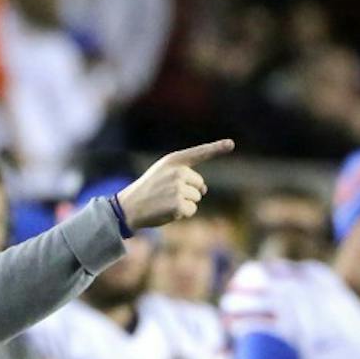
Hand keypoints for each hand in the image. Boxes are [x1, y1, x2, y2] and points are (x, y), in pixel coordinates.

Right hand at [115, 139, 234, 228]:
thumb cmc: (147, 191)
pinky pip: (191, 210)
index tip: (231, 144)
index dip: (216, 148)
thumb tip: (204, 188)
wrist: (128, 207)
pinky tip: (167, 211)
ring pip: (196, 198)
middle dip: (187, 193)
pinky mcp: (178, 203)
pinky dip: (182, 214)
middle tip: (165, 196)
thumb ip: (183, 175)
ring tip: (164, 203)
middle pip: (199, 185)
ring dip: (184, 204)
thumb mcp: (162, 174)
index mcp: (174, 161)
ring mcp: (178, 187)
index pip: (199, 152)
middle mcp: (178, 172)